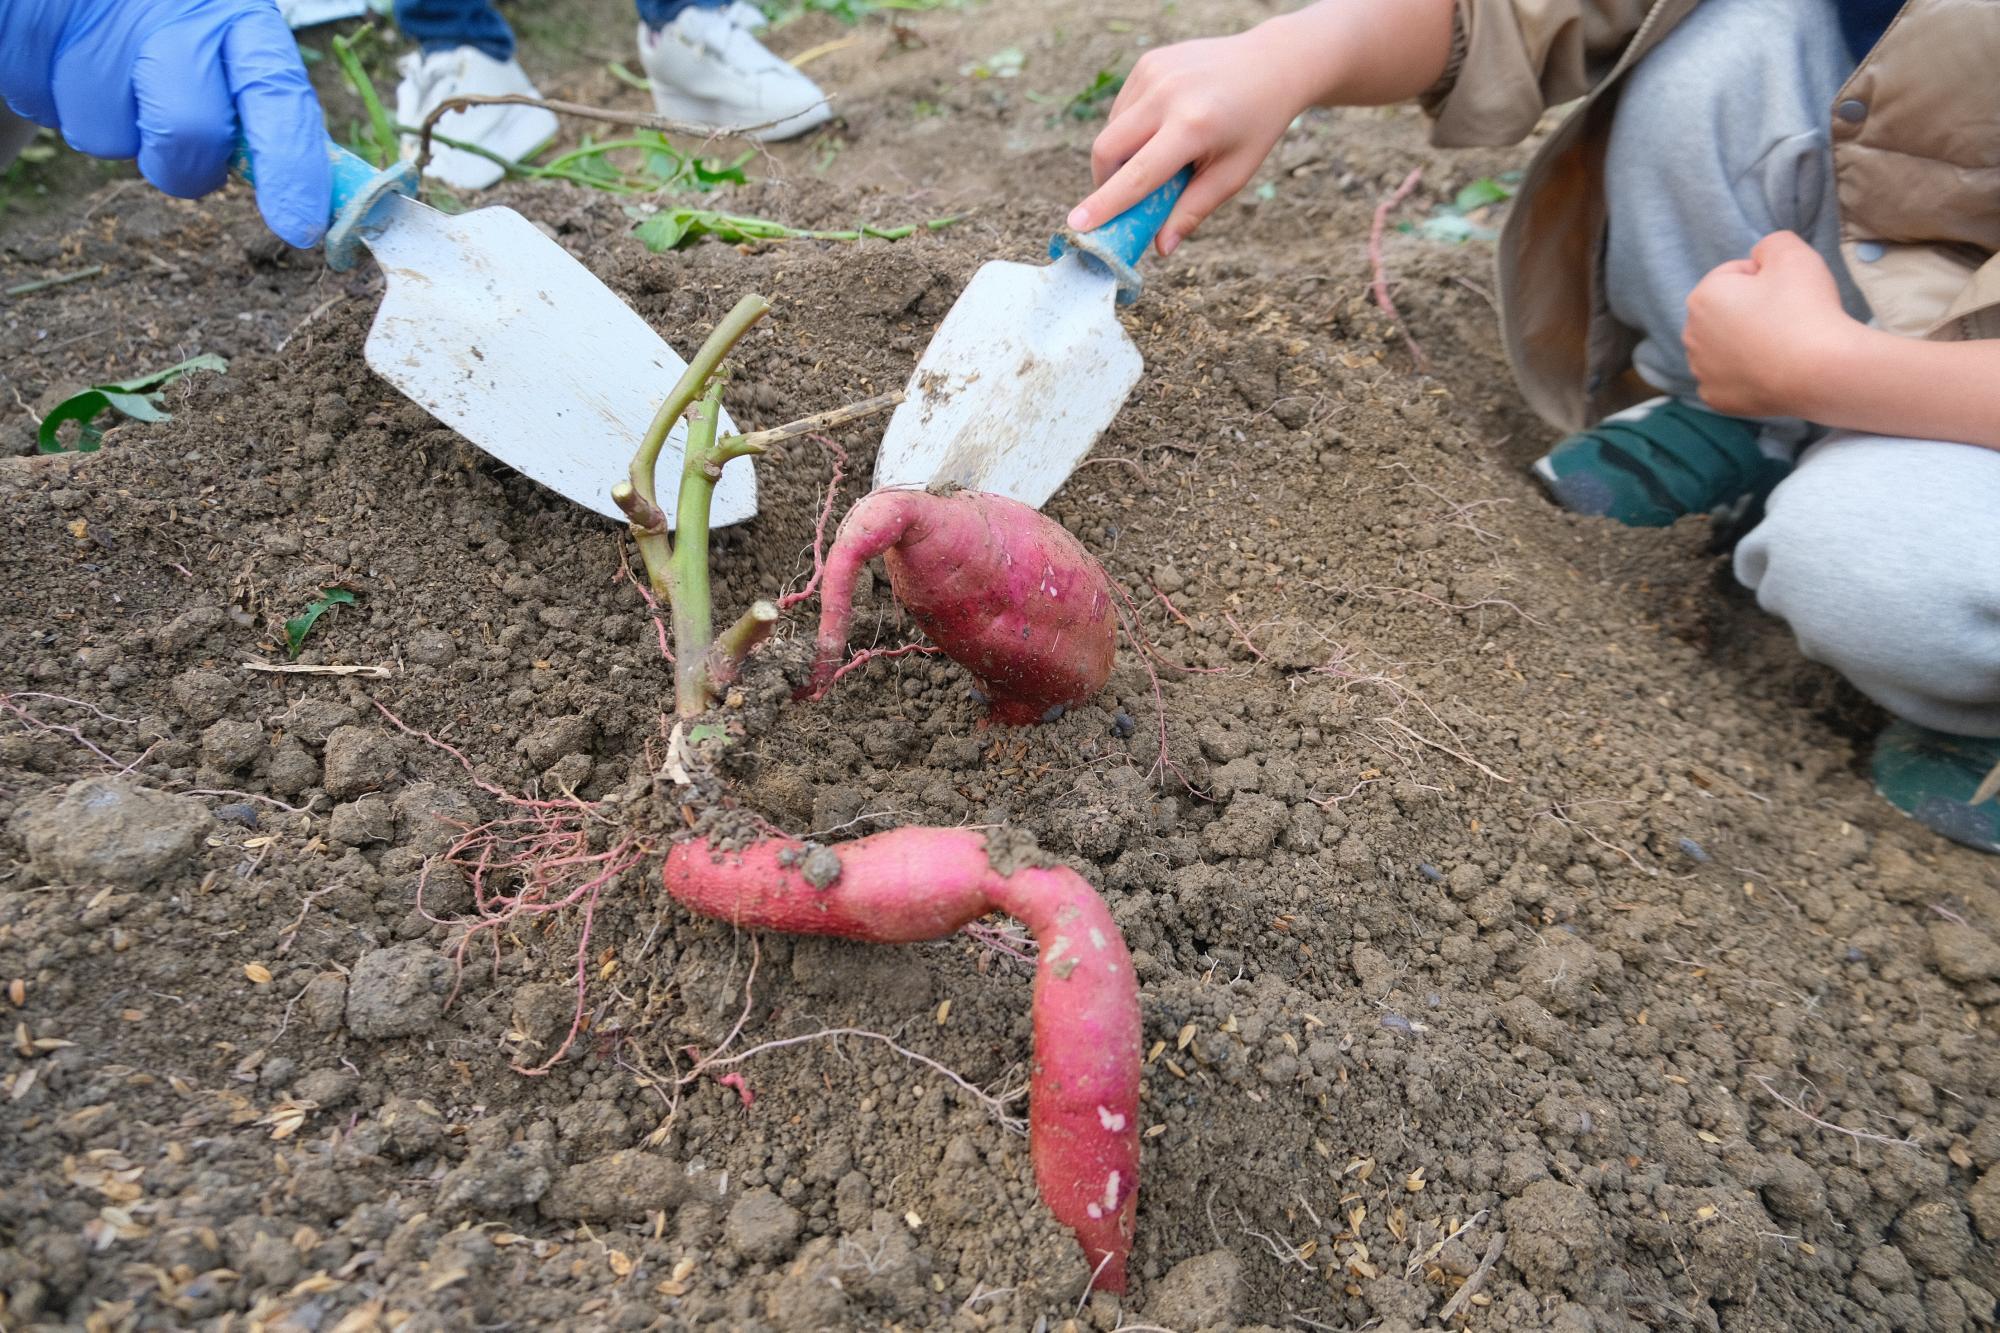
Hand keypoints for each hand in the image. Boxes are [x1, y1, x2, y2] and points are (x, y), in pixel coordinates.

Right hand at [0, 0, 330, 246]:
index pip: (280, 99)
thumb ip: (266, 116)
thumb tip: (305, 211)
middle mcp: (176, 11)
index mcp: (240, 17)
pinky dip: (55, 99)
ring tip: (109, 69)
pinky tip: (65, 56)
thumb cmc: (174, 25)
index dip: (292, 169)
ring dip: (109, 125)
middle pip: (187, 133)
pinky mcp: (29, 26)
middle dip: (183, 168)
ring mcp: (98, 18)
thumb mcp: (229, 49)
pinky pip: (43, 107)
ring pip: (105, 135)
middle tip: (175, 151)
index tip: (300, 229)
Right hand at [1067, 24, 1313, 255]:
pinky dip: (1131, 129)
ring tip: (1159, 155)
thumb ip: (1192, 210)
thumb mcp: (1233, 174)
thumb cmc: (1255, 126)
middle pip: (1107, 148)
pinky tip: (1162, 126)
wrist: (1271, 63)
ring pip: (1112, 129)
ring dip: (1122, 155)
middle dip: (1104, 181)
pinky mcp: (1148, 62)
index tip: (1077, 225)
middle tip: (1121, 198)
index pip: (1138, 174)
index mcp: (1193, 126)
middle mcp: (1168, 94)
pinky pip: (1123, 108)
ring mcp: (1155, 73)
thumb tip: (1161, 249)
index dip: (1106, 204)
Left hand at [1683, 230, 1864, 419]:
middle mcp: (1691, 336)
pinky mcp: (1716, 399)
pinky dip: (1749, 374)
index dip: (1767, 278)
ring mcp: (1701, 371)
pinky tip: (1772, 371)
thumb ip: (1770, 244)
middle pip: (1727, 312)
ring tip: (1782, 346)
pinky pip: (1731, 378)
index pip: (1735, 275)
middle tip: (1788, 320)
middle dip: (1752, 310)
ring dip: (1748, 342)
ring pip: (1727, 346)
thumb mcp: (1792, 253)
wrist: (1823, 371)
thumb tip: (1759, 257)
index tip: (1788, 294)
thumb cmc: (1806, 309)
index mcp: (1702, 297)